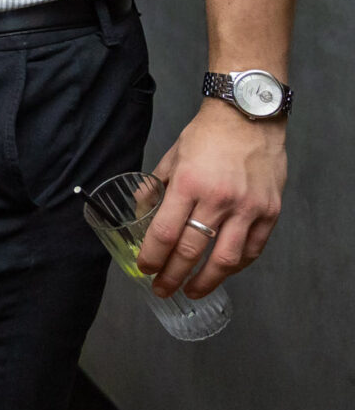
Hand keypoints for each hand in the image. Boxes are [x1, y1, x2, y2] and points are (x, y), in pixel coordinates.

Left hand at [138, 100, 285, 298]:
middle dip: (173, 276)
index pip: (165, 232)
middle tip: (162, 289)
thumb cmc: (206, 136)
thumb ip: (155, 188)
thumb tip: (140, 216)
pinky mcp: (269, 212)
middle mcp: (218, 199)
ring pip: (226, 259)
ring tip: (192, 292)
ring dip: (207, 281)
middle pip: (192, 250)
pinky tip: (222, 272)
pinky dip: (236, 266)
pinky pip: (253, 250)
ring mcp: (247, 208)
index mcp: (189, 184)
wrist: (248, 118)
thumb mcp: (171, 157)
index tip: (144, 269)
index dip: (152, 256)